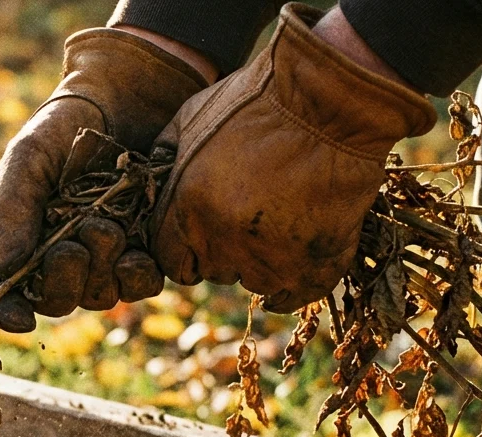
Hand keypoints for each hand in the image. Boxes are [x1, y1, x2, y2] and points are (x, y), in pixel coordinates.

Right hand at [0, 27, 208, 332]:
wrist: (125, 99)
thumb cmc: (64, 126)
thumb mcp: (27, 158)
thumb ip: (11, 207)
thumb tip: (4, 265)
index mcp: (19, 241)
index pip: (4, 294)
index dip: (8, 313)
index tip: (22, 318)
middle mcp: (58, 257)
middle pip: (56, 302)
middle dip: (63, 280)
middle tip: (72, 247)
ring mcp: (104, 258)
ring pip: (101, 297)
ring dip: (102, 270)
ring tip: (106, 226)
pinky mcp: (145, 250)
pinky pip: (142, 285)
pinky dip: (138, 272)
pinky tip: (137, 247)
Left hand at [149, 3, 436, 312]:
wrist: (333, 96)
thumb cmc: (257, 99)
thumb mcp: (190, 118)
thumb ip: (163, 160)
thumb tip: (147, 185)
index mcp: (187, 210)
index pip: (170, 260)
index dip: (184, 247)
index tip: (200, 232)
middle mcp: (224, 241)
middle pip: (212, 270)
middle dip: (222, 249)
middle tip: (246, 216)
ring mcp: (272, 256)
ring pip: (254, 281)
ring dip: (260, 261)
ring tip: (277, 223)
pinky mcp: (317, 261)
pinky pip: (296, 295)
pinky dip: (294, 285)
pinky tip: (292, 264)